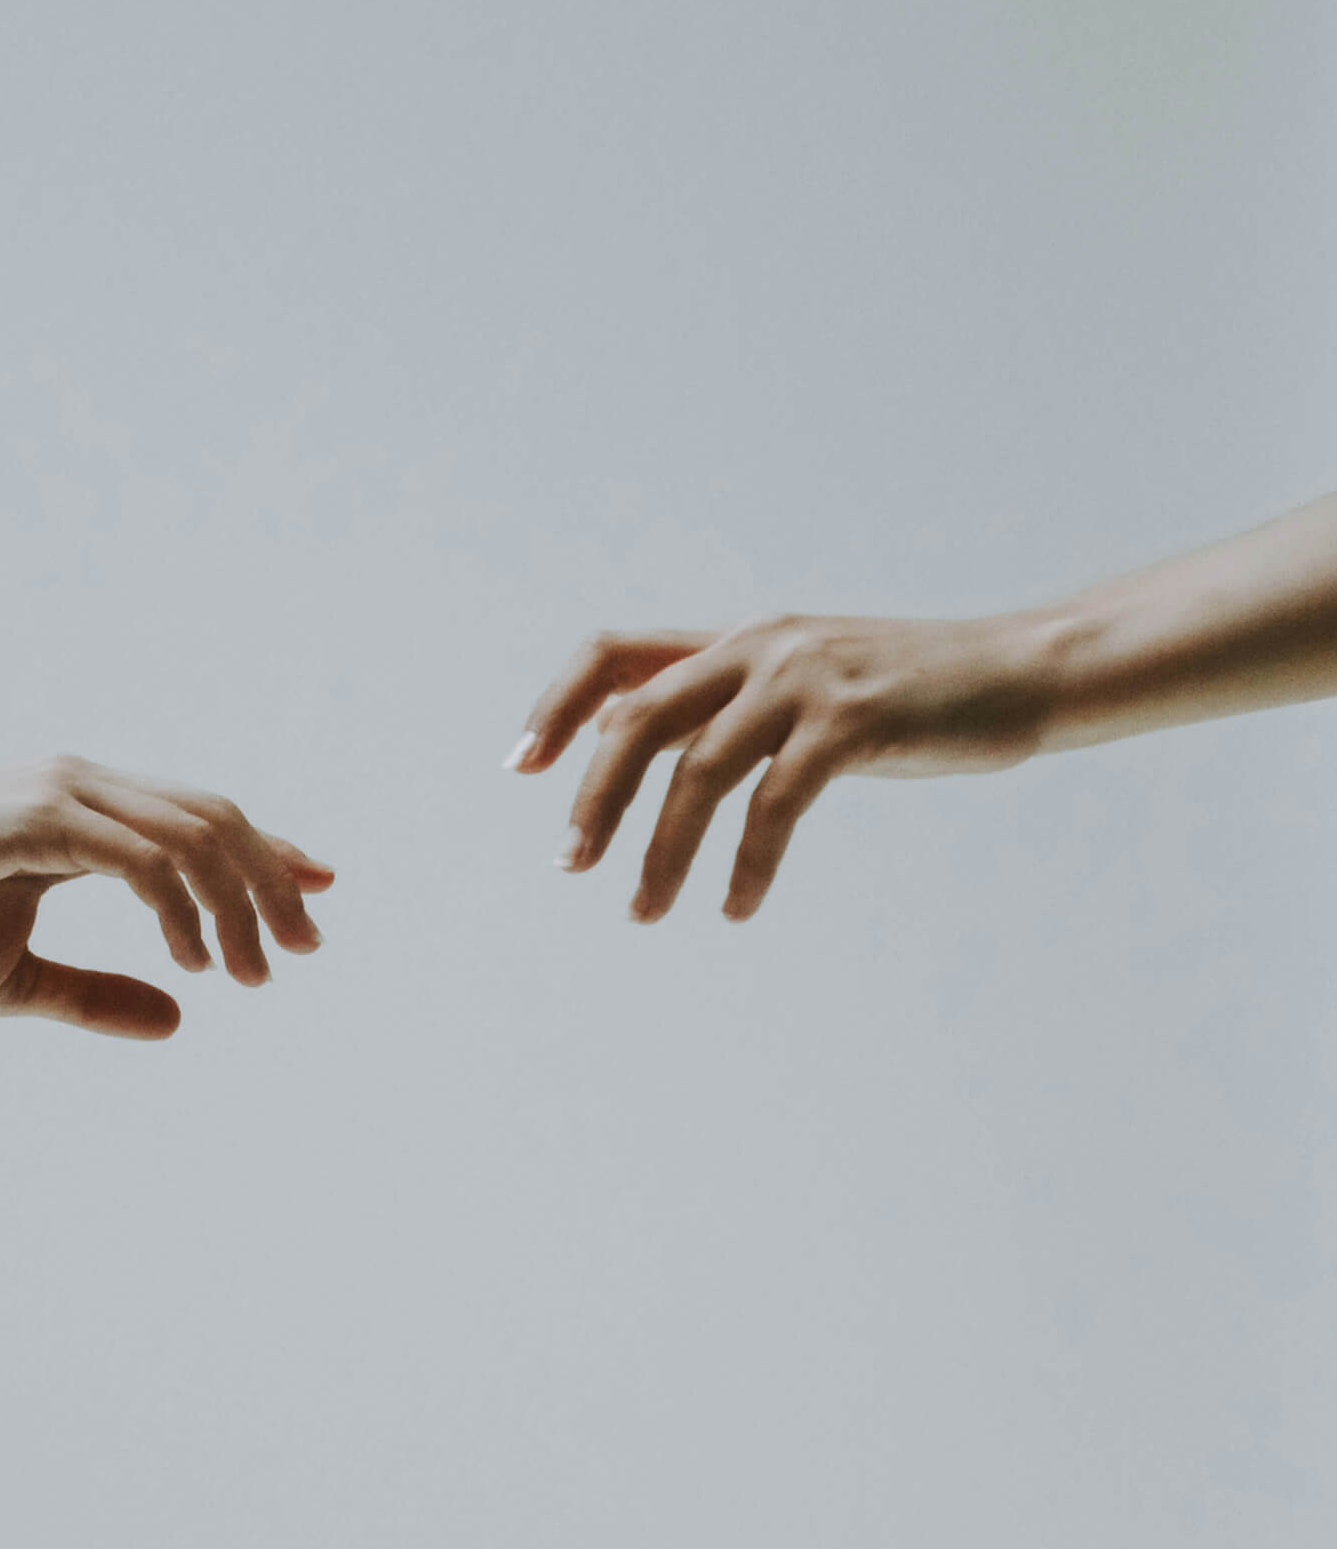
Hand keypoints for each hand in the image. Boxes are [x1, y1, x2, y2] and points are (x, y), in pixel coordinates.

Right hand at [0, 756, 333, 1037]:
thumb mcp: (15, 981)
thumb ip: (94, 995)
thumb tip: (178, 1021)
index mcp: (82, 814)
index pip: (199, 822)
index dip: (269, 854)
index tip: (320, 895)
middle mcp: (82, 788)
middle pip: (216, 817)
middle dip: (274, 883)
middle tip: (304, 952)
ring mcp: (62, 794)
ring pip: (194, 834)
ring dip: (238, 904)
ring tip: (252, 974)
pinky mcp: (37, 817)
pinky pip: (142, 858)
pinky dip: (181, 909)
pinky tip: (191, 962)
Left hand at [504, 613, 1051, 921]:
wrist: (1025, 670)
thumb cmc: (918, 693)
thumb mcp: (813, 688)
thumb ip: (738, 709)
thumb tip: (651, 751)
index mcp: (741, 639)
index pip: (615, 654)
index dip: (558, 706)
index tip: (522, 766)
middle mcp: (761, 646)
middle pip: (637, 719)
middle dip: (594, 798)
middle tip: (573, 865)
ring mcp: (805, 679)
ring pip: (697, 771)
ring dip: (661, 850)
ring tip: (643, 909)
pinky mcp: (852, 721)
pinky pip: (773, 803)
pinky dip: (746, 863)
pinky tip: (738, 906)